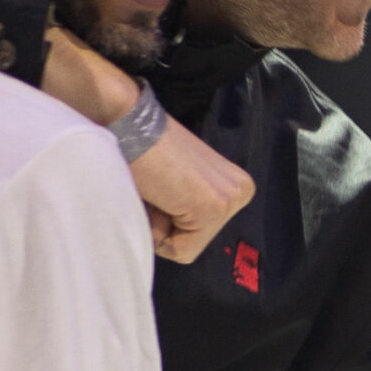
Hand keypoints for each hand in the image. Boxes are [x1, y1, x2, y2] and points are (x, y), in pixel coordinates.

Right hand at [38, 23, 251, 262]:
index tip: (161, 187)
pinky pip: (180, 250)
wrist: (127, 120)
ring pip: (186, 247)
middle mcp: (242, 192)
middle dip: (165, 223)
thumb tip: (177, 232)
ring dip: (159, 223)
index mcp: (236, 186)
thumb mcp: (178, 184)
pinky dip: (157, 230)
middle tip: (157, 187)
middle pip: (196, 242)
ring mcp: (231, 200)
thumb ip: (187, 206)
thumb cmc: (143, 151)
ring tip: (156, 188)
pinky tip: (158, 193)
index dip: (168, 219)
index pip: (199, 233)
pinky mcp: (213, 207)